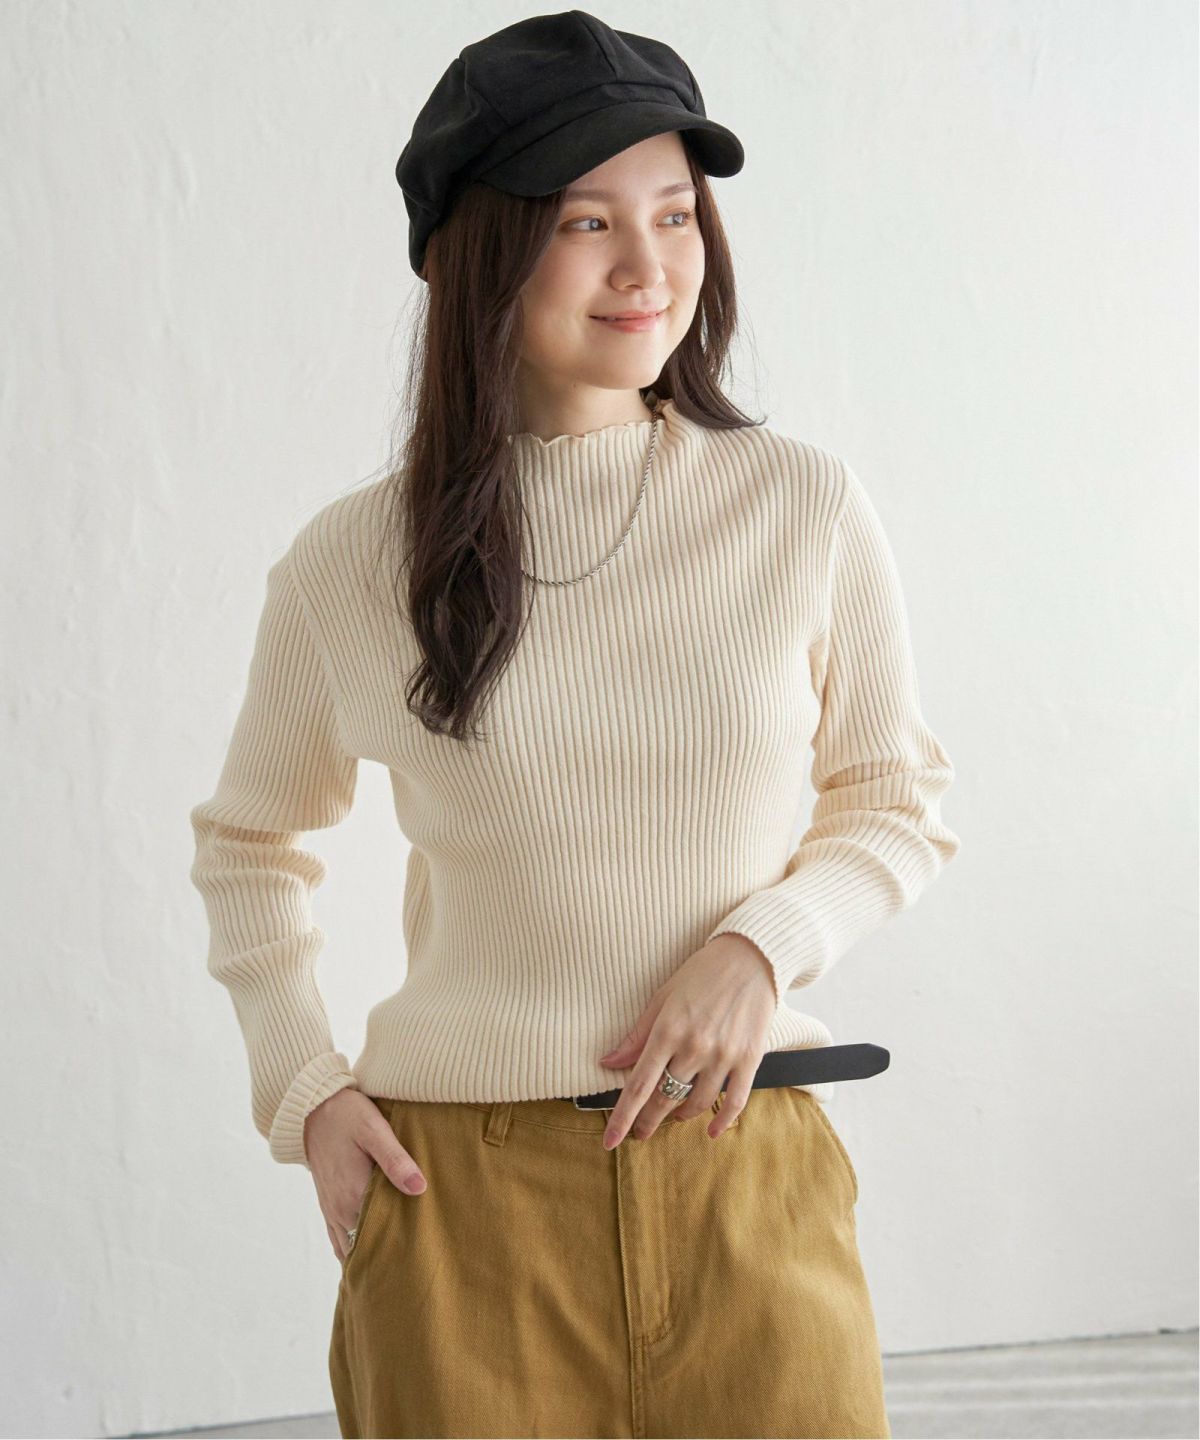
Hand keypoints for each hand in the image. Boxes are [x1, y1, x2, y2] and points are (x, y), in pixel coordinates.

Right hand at [303, 1088, 427, 1262]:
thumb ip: (396, 1160)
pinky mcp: (327, 1204)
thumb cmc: (347, 1115)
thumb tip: (419, 1188)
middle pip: (370, 1241)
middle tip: (417, 1252)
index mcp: (355, 1193)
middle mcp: (340, 1208)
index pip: (384, 1230)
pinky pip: (338, 1238)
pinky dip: (353, 1248)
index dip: (406, 1238)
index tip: (426, 1242)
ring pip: (352, 1245)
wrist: (311, 1109)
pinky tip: (369, 1251)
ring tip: (397, 1255)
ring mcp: (331, 1209)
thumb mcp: (374, 1130)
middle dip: (391, 1247)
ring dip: (372, 1249)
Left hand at [596, 934, 776, 1147]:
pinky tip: (710, 1130)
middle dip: (648, 1121)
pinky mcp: (749, 1058)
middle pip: (664, 1099)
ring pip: (696, 1103)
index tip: (610, 1141)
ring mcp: (723, 1055)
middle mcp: (694, 1046)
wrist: (750, 958)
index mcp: (667, 1030)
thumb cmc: (702, 974)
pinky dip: (721, 1120)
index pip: (638, 1085)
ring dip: (681, 1116)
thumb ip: (637, 1035)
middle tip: (641, 1132)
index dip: (622, 1118)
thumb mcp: (662, 998)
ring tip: (673, 1116)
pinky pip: (734, 1101)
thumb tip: (609, 1062)